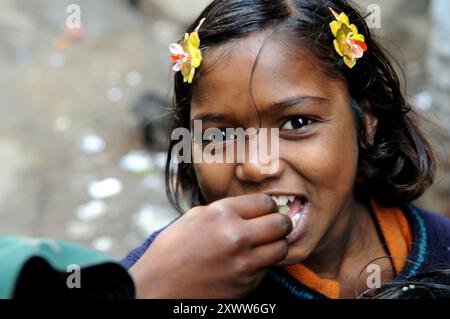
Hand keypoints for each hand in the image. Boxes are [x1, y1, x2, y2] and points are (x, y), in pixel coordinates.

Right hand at [130, 193, 291, 297]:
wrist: (158, 287)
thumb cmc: (172, 249)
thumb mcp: (195, 217)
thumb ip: (225, 209)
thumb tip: (250, 208)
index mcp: (222, 214)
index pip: (266, 202)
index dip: (268, 206)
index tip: (265, 210)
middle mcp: (237, 236)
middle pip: (281, 224)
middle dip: (280, 223)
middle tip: (274, 225)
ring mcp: (243, 264)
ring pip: (282, 248)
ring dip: (276, 244)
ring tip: (265, 244)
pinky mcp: (246, 285)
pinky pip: (267, 269)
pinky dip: (262, 265)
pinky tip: (247, 262)